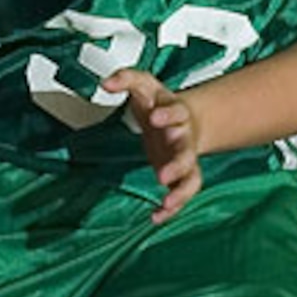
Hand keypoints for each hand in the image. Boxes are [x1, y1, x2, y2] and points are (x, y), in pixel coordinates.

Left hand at [106, 66, 202, 221]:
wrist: (183, 119)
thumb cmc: (161, 104)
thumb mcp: (145, 86)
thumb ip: (126, 79)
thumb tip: (106, 83)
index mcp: (178, 114)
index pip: (177, 112)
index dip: (168, 115)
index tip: (156, 117)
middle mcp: (184, 139)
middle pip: (187, 152)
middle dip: (178, 164)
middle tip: (163, 174)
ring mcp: (184, 160)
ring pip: (191, 178)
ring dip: (181, 193)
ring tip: (166, 203)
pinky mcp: (179, 177)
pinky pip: (181, 194)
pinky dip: (172, 209)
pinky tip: (157, 217)